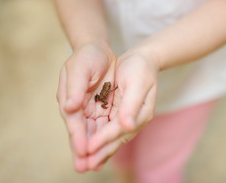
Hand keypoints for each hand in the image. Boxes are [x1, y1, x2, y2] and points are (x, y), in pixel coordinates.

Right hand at [56, 41, 115, 171]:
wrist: (98, 50)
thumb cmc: (86, 57)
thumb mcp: (79, 67)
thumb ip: (74, 86)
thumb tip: (68, 106)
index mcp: (69, 98)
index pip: (74, 120)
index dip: (77, 136)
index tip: (82, 150)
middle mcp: (78, 107)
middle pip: (80, 132)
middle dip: (82, 150)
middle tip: (83, 168)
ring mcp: (90, 110)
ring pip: (91, 133)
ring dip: (93, 149)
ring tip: (93, 167)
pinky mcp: (102, 109)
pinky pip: (103, 127)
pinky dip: (103, 139)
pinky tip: (105, 152)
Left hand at [87, 48, 158, 168]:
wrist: (142, 59)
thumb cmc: (140, 68)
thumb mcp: (137, 83)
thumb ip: (131, 105)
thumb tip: (127, 126)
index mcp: (140, 114)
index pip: (118, 130)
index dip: (103, 139)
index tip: (88, 148)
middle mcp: (133, 120)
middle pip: (114, 139)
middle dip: (99, 153)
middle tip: (83, 166)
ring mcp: (125, 118)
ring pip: (109, 138)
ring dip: (97, 151)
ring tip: (83, 163)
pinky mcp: (117, 114)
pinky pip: (106, 130)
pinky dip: (97, 139)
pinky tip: (88, 147)